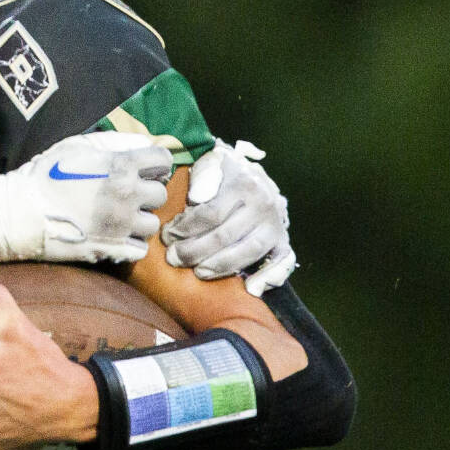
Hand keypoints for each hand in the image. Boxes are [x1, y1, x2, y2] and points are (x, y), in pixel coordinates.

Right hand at [0, 131, 172, 277]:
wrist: (20, 212)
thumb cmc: (45, 175)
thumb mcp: (77, 146)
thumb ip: (114, 141)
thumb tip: (143, 142)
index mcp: (120, 166)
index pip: (162, 160)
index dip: (153, 164)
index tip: (142, 170)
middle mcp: (127, 195)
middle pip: (160, 194)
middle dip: (146, 193)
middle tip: (126, 195)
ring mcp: (122, 225)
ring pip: (152, 224)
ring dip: (139, 220)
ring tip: (119, 218)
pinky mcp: (112, 249)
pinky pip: (139, 249)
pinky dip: (131, 244)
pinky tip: (115, 236)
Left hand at [160, 139, 295, 295]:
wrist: (254, 175)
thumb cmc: (224, 172)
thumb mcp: (212, 162)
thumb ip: (204, 174)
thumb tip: (197, 198)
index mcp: (244, 184)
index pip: (211, 213)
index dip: (185, 228)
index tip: (167, 236)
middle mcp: (263, 204)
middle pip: (225, 236)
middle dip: (194, 251)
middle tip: (173, 258)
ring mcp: (275, 225)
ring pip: (248, 252)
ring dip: (220, 266)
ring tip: (198, 272)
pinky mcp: (282, 241)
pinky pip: (282, 262)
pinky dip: (268, 276)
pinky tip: (250, 287)